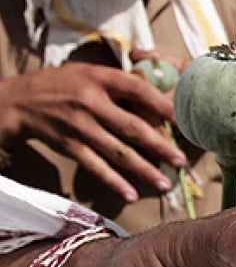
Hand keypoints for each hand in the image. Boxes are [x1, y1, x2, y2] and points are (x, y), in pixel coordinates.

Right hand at [0, 62, 186, 200]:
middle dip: (160, 146)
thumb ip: (123, 83)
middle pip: (132, 127)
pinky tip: (131, 194)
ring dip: (144, 170)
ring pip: (117, 152)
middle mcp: (91, 103)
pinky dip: (114, 182)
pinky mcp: (70, 146)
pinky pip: (95, 167)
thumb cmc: (67, 84)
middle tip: (181, 161)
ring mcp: (80, 126)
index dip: (163, 105)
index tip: (183, 120)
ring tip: (165, 183)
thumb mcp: (93, 72)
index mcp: (101, 79)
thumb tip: (161, 96)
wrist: (21, 101)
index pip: (138, 90)